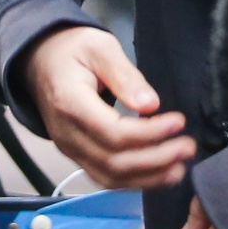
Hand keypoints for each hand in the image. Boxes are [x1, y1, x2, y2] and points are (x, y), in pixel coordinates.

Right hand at [22, 26, 194, 188]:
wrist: (40, 60)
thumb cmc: (72, 49)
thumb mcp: (99, 47)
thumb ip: (124, 75)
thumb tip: (151, 104)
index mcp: (70, 102)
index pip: (113, 132)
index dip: (150, 134)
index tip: (178, 122)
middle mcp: (66, 134)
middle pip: (114, 162)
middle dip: (156, 160)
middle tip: (187, 147)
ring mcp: (69, 148)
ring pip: (110, 177)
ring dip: (148, 178)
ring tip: (179, 168)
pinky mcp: (76, 155)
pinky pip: (105, 177)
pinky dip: (134, 181)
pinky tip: (159, 175)